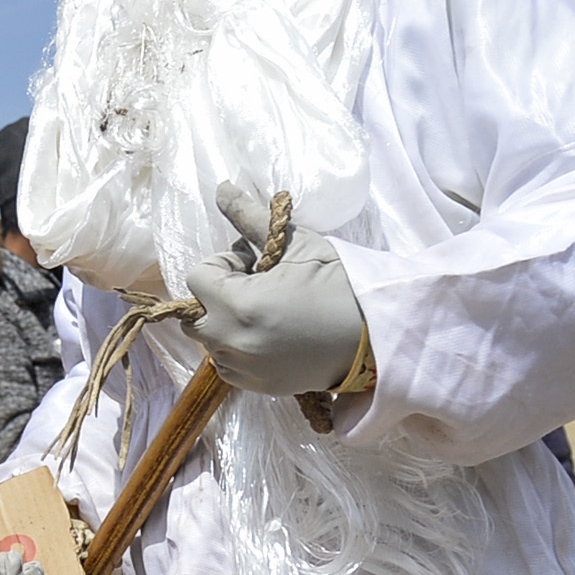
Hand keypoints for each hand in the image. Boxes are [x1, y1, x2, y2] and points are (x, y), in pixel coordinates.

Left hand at [186, 181, 366, 397]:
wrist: (378, 334)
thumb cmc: (339, 284)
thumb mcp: (296, 244)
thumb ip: (250, 218)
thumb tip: (222, 187)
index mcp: (237, 306)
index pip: (198, 277)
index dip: (225, 263)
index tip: (256, 262)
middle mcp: (232, 343)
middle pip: (196, 313)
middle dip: (218, 294)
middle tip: (259, 284)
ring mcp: (244, 369)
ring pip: (209, 340)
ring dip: (226, 322)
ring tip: (267, 310)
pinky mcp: (258, 387)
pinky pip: (227, 365)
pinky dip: (238, 348)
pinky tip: (271, 335)